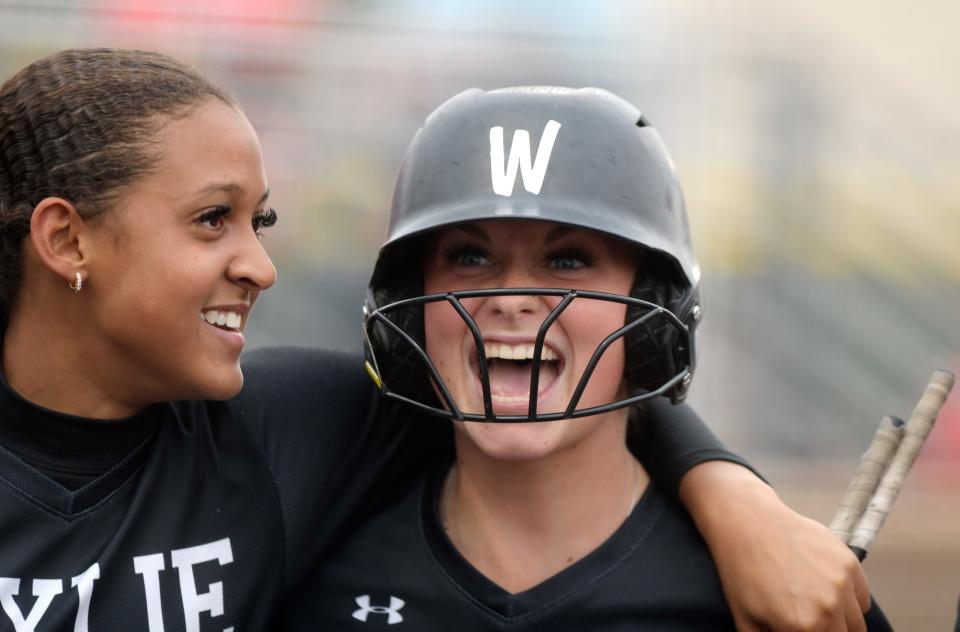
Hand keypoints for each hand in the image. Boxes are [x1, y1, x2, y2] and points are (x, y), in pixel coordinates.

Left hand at [680, 461, 870, 630]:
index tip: (800, 631)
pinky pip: (861, 599)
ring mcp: (842, 583)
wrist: (747, 522)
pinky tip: (823, 592)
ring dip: (841, 626)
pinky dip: (849, 603)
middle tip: (806, 624)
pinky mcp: (849, 563)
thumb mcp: (746, 621)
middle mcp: (828, 607)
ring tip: (812, 612)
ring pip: (857, 625)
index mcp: (802, 627)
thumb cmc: (741, 573)